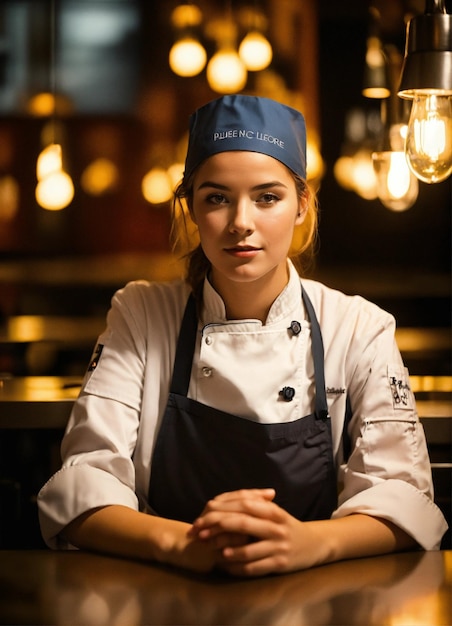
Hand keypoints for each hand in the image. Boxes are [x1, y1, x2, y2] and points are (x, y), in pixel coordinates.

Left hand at [189, 488, 319, 576]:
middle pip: (243, 524)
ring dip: (228, 550)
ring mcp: (279, 547)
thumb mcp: (273, 511)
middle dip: (218, 528)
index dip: (222, 509)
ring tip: (213, 550)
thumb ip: (250, 504)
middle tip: (200, 533)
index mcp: (273, 511)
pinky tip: (226, 565)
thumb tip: (216, 502)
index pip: (245, 504)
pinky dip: (238, 567)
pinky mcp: (280, 565)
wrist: (314, 544)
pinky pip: (255, 568)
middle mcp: (277, 527)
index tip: (203, 515)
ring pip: (248, 549)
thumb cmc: (285, 526)